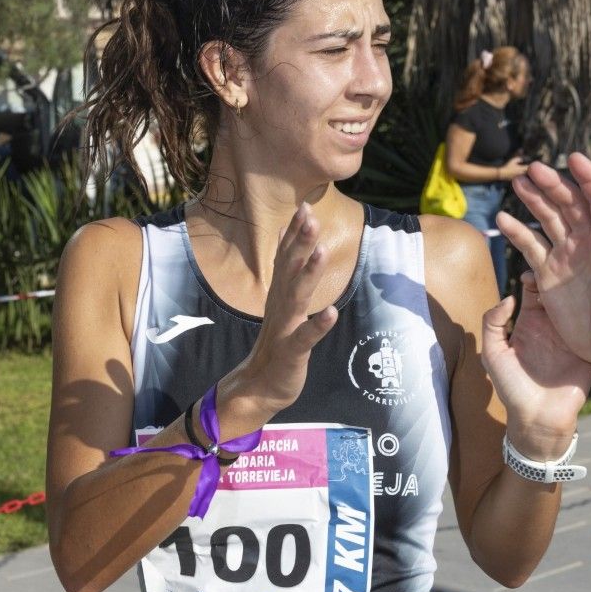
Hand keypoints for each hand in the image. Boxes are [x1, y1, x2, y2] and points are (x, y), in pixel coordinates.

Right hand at [219, 202, 338, 430]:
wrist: (259, 386)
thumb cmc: (278, 342)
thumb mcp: (283, 303)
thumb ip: (289, 272)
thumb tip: (293, 239)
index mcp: (279, 294)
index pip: (286, 257)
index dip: (295, 232)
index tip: (305, 205)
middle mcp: (280, 306)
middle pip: (290, 269)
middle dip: (300, 242)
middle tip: (309, 214)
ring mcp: (285, 328)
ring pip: (297, 297)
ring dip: (309, 274)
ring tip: (321, 252)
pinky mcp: (291, 352)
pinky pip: (305, 338)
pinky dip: (318, 326)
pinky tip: (331, 313)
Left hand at [479, 271, 590, 457]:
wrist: (539, 419)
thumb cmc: (512, 387)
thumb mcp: (494, 354)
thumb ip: (493, 323)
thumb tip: (509, 297)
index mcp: (529, 322)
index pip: (534, 290)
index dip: (534, 276)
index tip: (535, 269)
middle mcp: (552, 325)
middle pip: (559, 292)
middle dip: (560, 276)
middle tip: (563, 263)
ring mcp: (572, 335)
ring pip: (579, 304)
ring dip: (582, 289)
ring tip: (583, 272)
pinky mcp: (589, 349)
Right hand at [498, 152, 590, 368]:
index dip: (588, 178)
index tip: (574, 157)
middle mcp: (588, 240)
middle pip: (569, 203)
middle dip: (552, 183)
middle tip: (533, 168)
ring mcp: (566, 254)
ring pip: (548, 217)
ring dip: (533, 198)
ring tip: (518, 182)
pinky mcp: (548, 272)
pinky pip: (530, 246)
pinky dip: (516, 231)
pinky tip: (502, 219)